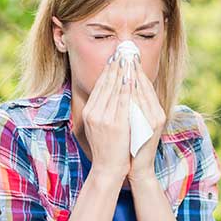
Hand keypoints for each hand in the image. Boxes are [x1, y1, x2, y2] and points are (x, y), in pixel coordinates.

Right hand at [81, 54, 131, 181]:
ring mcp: (104, 118)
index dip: (108, 70)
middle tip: (123, 51)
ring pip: (114, 89)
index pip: (99, 86)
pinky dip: (127, 87)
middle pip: (105, 84)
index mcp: (88, 112)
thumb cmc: (106, 149)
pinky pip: (122, 100)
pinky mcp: (116, 123)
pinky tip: (132, 77)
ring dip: (122, 72)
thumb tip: (108, 94)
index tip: (116, 57)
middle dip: (115, 66)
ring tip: (129, 59)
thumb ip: (101, 111)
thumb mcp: (97, 128)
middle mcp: (93, 113)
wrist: (108, 169)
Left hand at [127, 61, 165, 185]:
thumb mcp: (135, 124)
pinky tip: (126, 81)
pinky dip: (133, 92)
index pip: (144, 85)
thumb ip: (133, 108)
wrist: (138, 168)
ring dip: (133, 75)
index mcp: (155, 111)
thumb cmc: (134, 146)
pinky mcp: (152, 126)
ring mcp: (156, 119)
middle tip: (125, 51)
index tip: (126, 55)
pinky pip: (140, 104)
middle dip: (134, 68)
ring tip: (124, 60)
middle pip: (145, 85)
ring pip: (143, 92)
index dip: (136, 70)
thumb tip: (125, 89)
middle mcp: (157, 113)